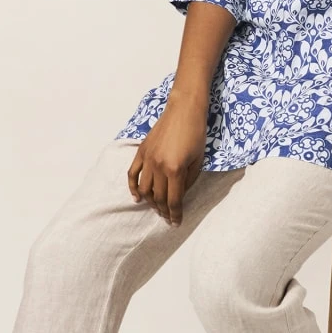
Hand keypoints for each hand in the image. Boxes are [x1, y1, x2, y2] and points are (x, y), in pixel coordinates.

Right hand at [126, 88, 208, 225]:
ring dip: (150, 202)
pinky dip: (133, 187)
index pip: (173, 200)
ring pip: (144, 189)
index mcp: (176, 170)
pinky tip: (137, 197)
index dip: (174, 214)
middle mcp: (159, 166)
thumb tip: (179, 195)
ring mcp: (147, 159)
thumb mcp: (199, 161)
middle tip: (168, 218)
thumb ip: (188, 181)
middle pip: (158, 197)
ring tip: (157, 208)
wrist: (184, 110)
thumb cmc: (196, 134)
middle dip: (163, 211)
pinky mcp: (141, 151)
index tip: (176, 223)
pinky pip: (132, 174)